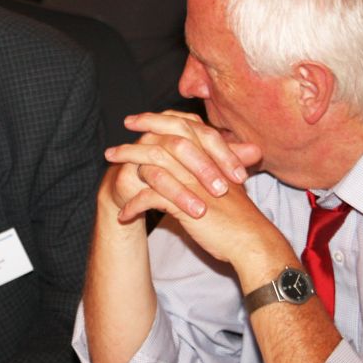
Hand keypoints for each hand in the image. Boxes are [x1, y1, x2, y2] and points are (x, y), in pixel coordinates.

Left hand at [102, 124, 281, 267]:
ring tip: (112, 179)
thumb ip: (209, 165)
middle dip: (131, 146)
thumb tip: (192, 158)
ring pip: (150, 167)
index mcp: (210, 153)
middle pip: (159, 143)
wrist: (251, 240)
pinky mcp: (185, 204)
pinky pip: (149, 198)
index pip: (177, 126)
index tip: (135, 121)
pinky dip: (134, 206)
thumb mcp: (226, 182)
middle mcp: (200, 163)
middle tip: (111, 151)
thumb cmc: (240, 213)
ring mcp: (192, 182)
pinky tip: (125, 214)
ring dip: (126, 172)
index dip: (153, 121)